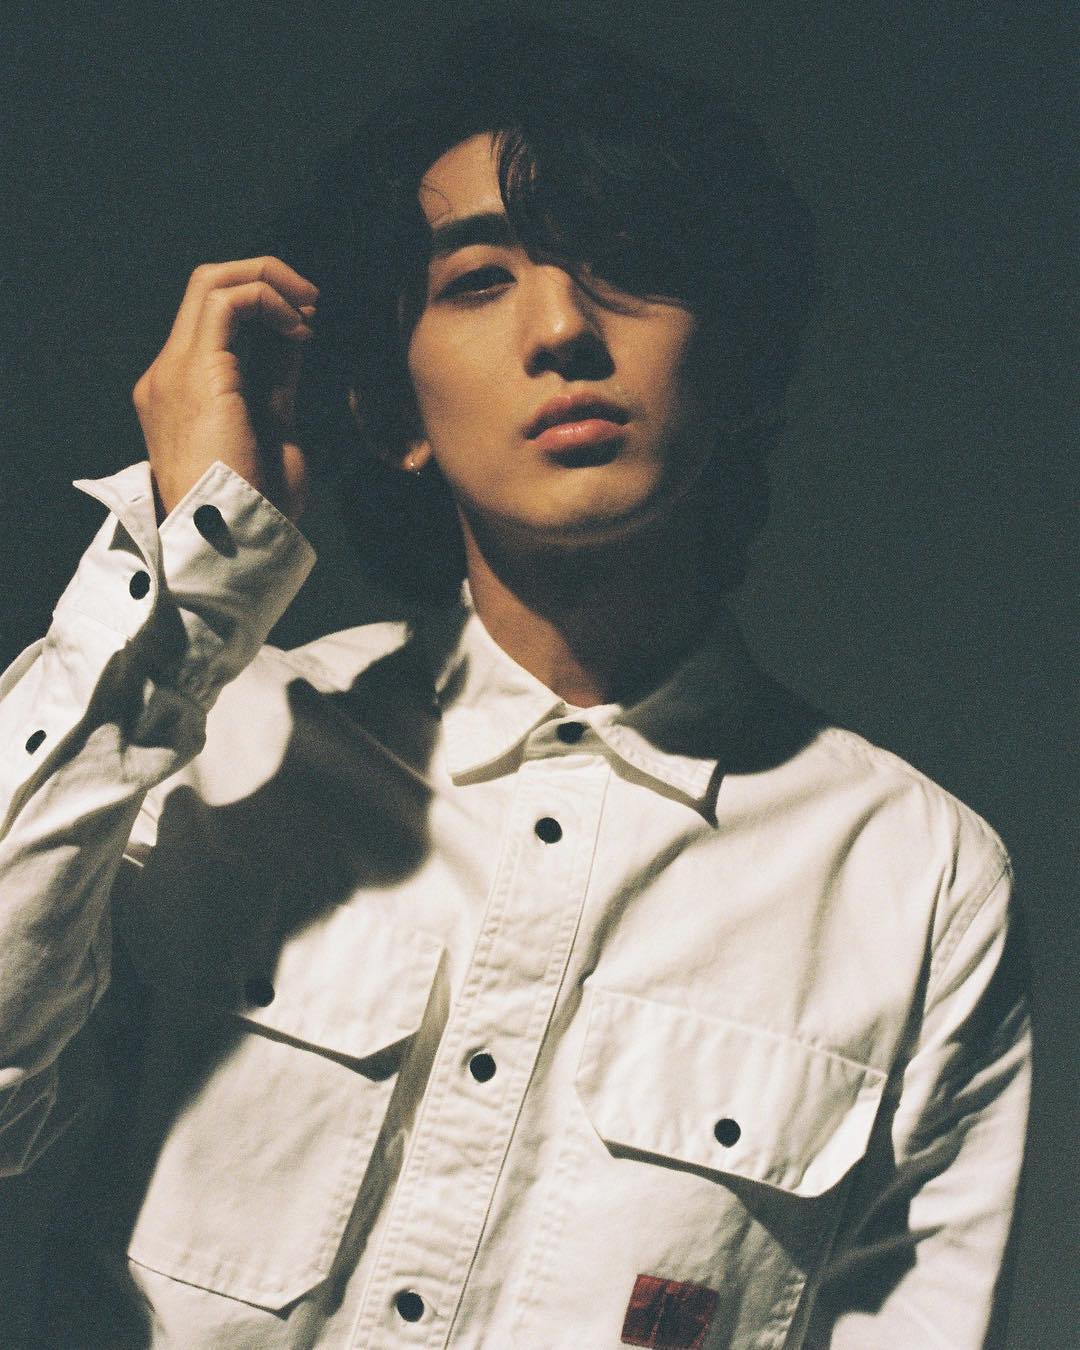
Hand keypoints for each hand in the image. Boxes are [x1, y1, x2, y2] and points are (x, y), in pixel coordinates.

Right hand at [132, 257, 318, 521]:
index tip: (307, 323)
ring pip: (211, 280)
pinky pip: (228, 301)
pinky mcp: (197, 373)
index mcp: (181, 391)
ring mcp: (176, 371)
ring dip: (269, 280)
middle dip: (265, 277)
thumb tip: (293, 341)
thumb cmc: (255, 507)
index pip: (212, 319)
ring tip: (310, 308)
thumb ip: (274, 382)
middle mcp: (169, 374)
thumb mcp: (272, 429)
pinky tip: (300, 330)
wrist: (231, 542)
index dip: (261, 304)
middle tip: (312, 300)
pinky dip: (269, 301)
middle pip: (205, 287)